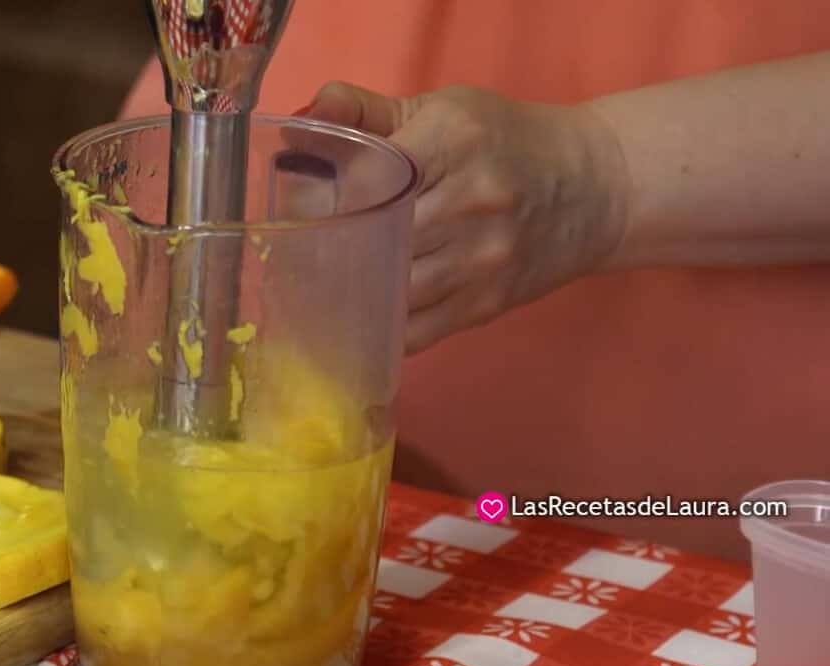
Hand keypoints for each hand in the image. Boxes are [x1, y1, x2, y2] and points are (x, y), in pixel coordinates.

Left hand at [300, 82, 631, 353]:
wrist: (594, 188)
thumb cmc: (506, 142)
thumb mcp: (444, 109)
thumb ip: (369, 112)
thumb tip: (304, 116)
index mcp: (455, 140)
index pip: (368, 177)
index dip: (324, 199)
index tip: (295, 210)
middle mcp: (472, 199)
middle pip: (376, 237)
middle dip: (331, 248)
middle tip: (297, 253)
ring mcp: (482, 257)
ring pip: (393, 290)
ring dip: (352, 294)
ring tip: (319, 287)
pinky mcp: (488, 303)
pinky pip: (417, 331)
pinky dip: (381, 329)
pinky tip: (360, 319)